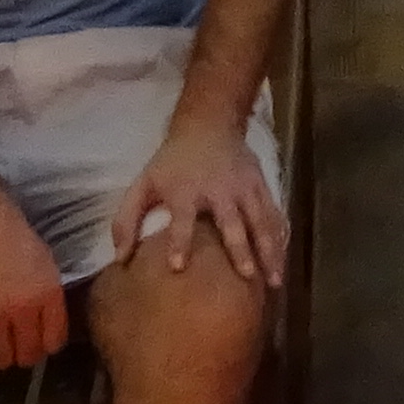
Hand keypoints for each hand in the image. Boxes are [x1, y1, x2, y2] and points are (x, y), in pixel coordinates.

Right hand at [0, 167, 70, 371]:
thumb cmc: (6, 222)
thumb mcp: (41, 253)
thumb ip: (44, 287)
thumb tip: (43, 312)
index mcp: (48, 290)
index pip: (55, 339)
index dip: (49, 344)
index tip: (42, 341)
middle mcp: (23, 309)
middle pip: (28, 355)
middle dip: (26, 353)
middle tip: (19, 343)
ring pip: (1, 360)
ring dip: (1, 356)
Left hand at [111, 105, 287, 291]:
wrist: (209, 123)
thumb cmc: (172, 162)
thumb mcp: (143, 183)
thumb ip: (127, 220)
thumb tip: (121, 259)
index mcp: (186, 191)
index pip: (182, 219)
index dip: (179, 241)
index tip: (178, 266)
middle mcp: (218, 190)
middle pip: (231, 222)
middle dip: (239, 249)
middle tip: (246, 277)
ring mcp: (244, 188)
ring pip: (260, 221)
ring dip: (268, 250)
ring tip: (274, 281)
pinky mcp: (260, 185)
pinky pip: (272, 214)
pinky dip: (278, 238)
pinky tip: (282, 261)